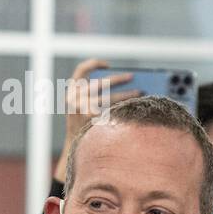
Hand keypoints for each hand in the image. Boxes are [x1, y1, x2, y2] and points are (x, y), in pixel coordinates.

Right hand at [54, 58, 139, 181]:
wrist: (75, 149)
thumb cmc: (84, 126)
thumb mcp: (82, 108)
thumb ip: (93, 95)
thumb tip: (124, 83)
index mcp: (71, 92)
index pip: (81, 70)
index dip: (95, 64)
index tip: (109, 65)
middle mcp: (75, 99)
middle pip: (102, 83)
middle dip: (120, 79)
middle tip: (133, 76)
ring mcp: (84, 111)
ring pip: (111, 96)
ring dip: (128, 93)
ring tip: (141, 91)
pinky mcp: (94, 122)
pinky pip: (115, 109)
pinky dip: (126, 106)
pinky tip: (137, 107)